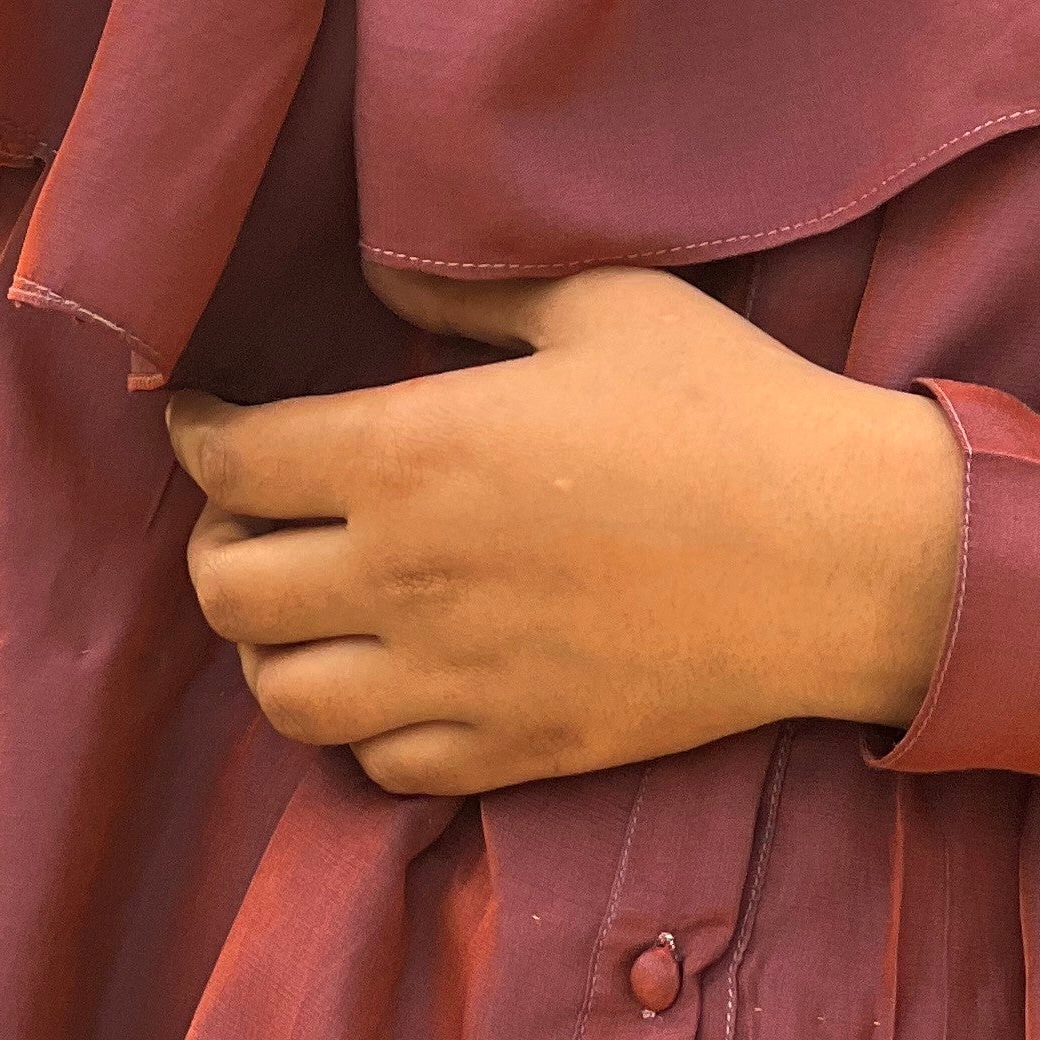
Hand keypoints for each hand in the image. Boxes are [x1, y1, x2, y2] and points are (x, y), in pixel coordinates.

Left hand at [167, 263, 963, 797]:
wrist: (841, 554)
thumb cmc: (728, 408)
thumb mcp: (603, 302)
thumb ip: (467, 288)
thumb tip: (373, 273)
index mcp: (412, 456)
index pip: (231, 463)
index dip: (197, 432)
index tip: (205, 413)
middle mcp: (408, 579)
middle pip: (225, 590)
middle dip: (219, 542)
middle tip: (257, 509)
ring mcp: (457, 680)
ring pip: (282, 696)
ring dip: (272, 644)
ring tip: (313, 598)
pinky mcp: (512, 751)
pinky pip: (378, 765)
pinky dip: (358, 723)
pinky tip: (394, 669)